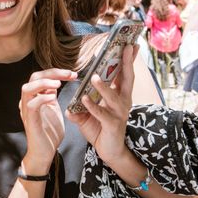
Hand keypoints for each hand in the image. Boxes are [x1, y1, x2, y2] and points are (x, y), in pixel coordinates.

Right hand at [19, 69, 76, 174]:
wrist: (44, 152)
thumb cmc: (49, 132)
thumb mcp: (53, 109)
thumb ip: (51, 96)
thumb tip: (56, 82)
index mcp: (35, 96)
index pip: (41, 76)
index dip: (57, 72)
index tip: (73, 74)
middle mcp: (28, 100)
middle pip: (34, 77)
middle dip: (53, 73)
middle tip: (69, 74)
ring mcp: (27, 110)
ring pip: (28, 88)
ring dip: (44, 83)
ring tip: (58, 84)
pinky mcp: (30, 120)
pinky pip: (32, 105)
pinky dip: (42, 98)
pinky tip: (52, 98)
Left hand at [67, 45, 135, 166]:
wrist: (110, 152)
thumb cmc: (101, 129)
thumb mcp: (89, 113)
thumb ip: (80, 105)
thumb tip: (68, 101)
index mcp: (120, 95)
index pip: (124, 74)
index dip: (127, 59)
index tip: (129, 44)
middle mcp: (123, 102)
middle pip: (127, 79)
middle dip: (127, 63)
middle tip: (126, 48)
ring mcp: (120, 113)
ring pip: (112, 96)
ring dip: (102, 86)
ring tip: (93, 77)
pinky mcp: (113, 125)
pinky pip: (102, 114)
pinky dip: (93, 106)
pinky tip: (84, 99)